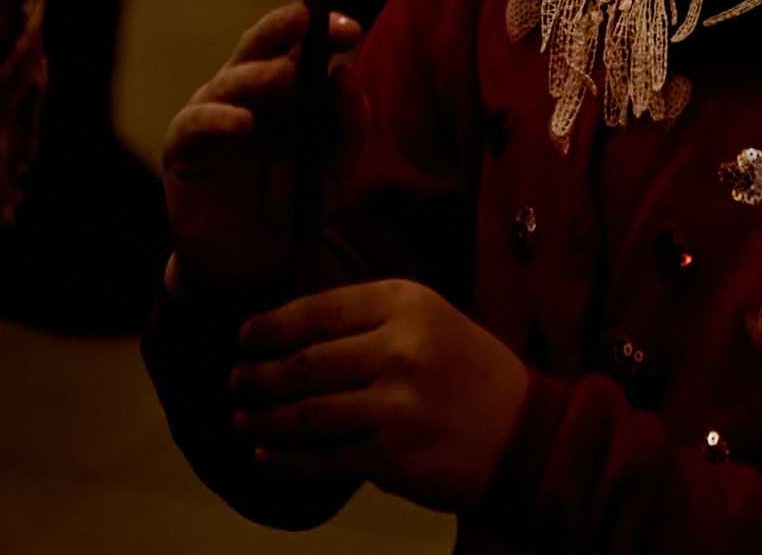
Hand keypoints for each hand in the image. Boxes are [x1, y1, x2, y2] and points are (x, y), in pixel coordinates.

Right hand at [163, 3, 366, 291]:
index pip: (302, 47)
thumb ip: (347, 127)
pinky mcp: (185, 148)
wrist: (250, 267)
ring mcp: (214, 116)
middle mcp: (249, 95)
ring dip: (256, 74)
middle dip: (281, 29)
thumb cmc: (291, 206)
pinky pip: (197, 124)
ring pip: (230, 81)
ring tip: (283, 74)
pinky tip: (243, 123)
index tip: (349, 30)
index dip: (323, 31)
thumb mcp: (333, 171)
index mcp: (288, 92)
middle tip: (304, 17)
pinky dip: (219, 119)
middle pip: (261, 48)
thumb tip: (345, 75)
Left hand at [231, 279, 529, 511]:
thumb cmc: (468, 371)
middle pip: (304, 364)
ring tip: (243, 420)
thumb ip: (368, 319)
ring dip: (264, 420)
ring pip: (306, 414)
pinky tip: (267, 455)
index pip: (317, 310)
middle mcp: (399, 348)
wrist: (526, 431)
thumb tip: (287, 332)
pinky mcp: (394, 456)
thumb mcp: (428, 318)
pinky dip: (287, 459)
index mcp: (405, 303)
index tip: (244, 337)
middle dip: (257, 376)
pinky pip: (324, 458)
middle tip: (236, 382)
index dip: (270, 327)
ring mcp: (396, 405)